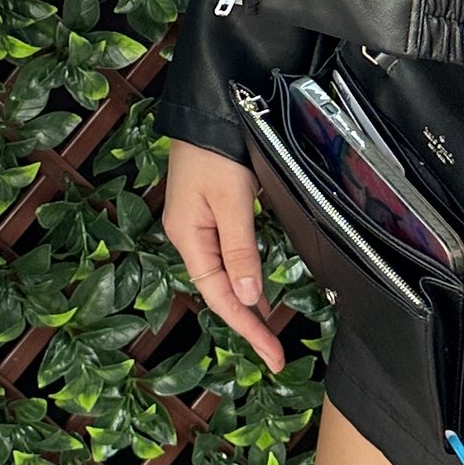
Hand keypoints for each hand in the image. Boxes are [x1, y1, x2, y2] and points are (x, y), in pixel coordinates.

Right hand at [163, 138, 285, 372]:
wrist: (208, 109)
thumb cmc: (215, 152)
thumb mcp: (231, 202)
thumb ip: (240, 250)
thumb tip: (248, 298)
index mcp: (188, 236)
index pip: (219, 296)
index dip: (246, 328)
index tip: (272, 355)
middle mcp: (189, 235)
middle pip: (218, 290)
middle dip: (246, 323)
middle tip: (276, 353)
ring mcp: (198, 224)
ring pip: (223, 275)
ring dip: (246, 302)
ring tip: (269, 330)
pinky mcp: (210, 212)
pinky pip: (227, 256)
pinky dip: (245, 276)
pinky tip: (258, 288)